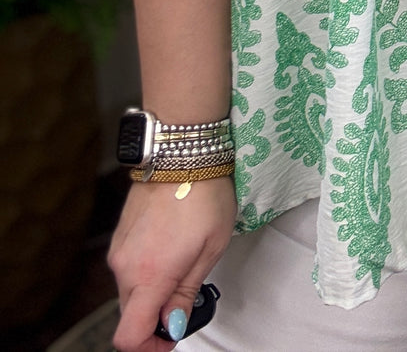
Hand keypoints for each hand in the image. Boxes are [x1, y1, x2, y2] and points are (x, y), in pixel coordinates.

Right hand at [109, 175, 235, 350]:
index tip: (170, 338)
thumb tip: (171, 325)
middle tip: (187, 299)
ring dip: (153, 292)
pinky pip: (129, 268)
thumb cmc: (204, 195)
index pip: (129, 337)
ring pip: (130, 291)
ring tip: (184, 265)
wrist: (182, 152)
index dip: (149, 348)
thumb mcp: (210, 249)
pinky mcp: (119, 237)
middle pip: (131, 315)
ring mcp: (119, 250)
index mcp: (149, 275)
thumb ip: (186, 293)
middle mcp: (125, 267)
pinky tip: (171, 249)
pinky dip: (146, 271)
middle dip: (156, 317)